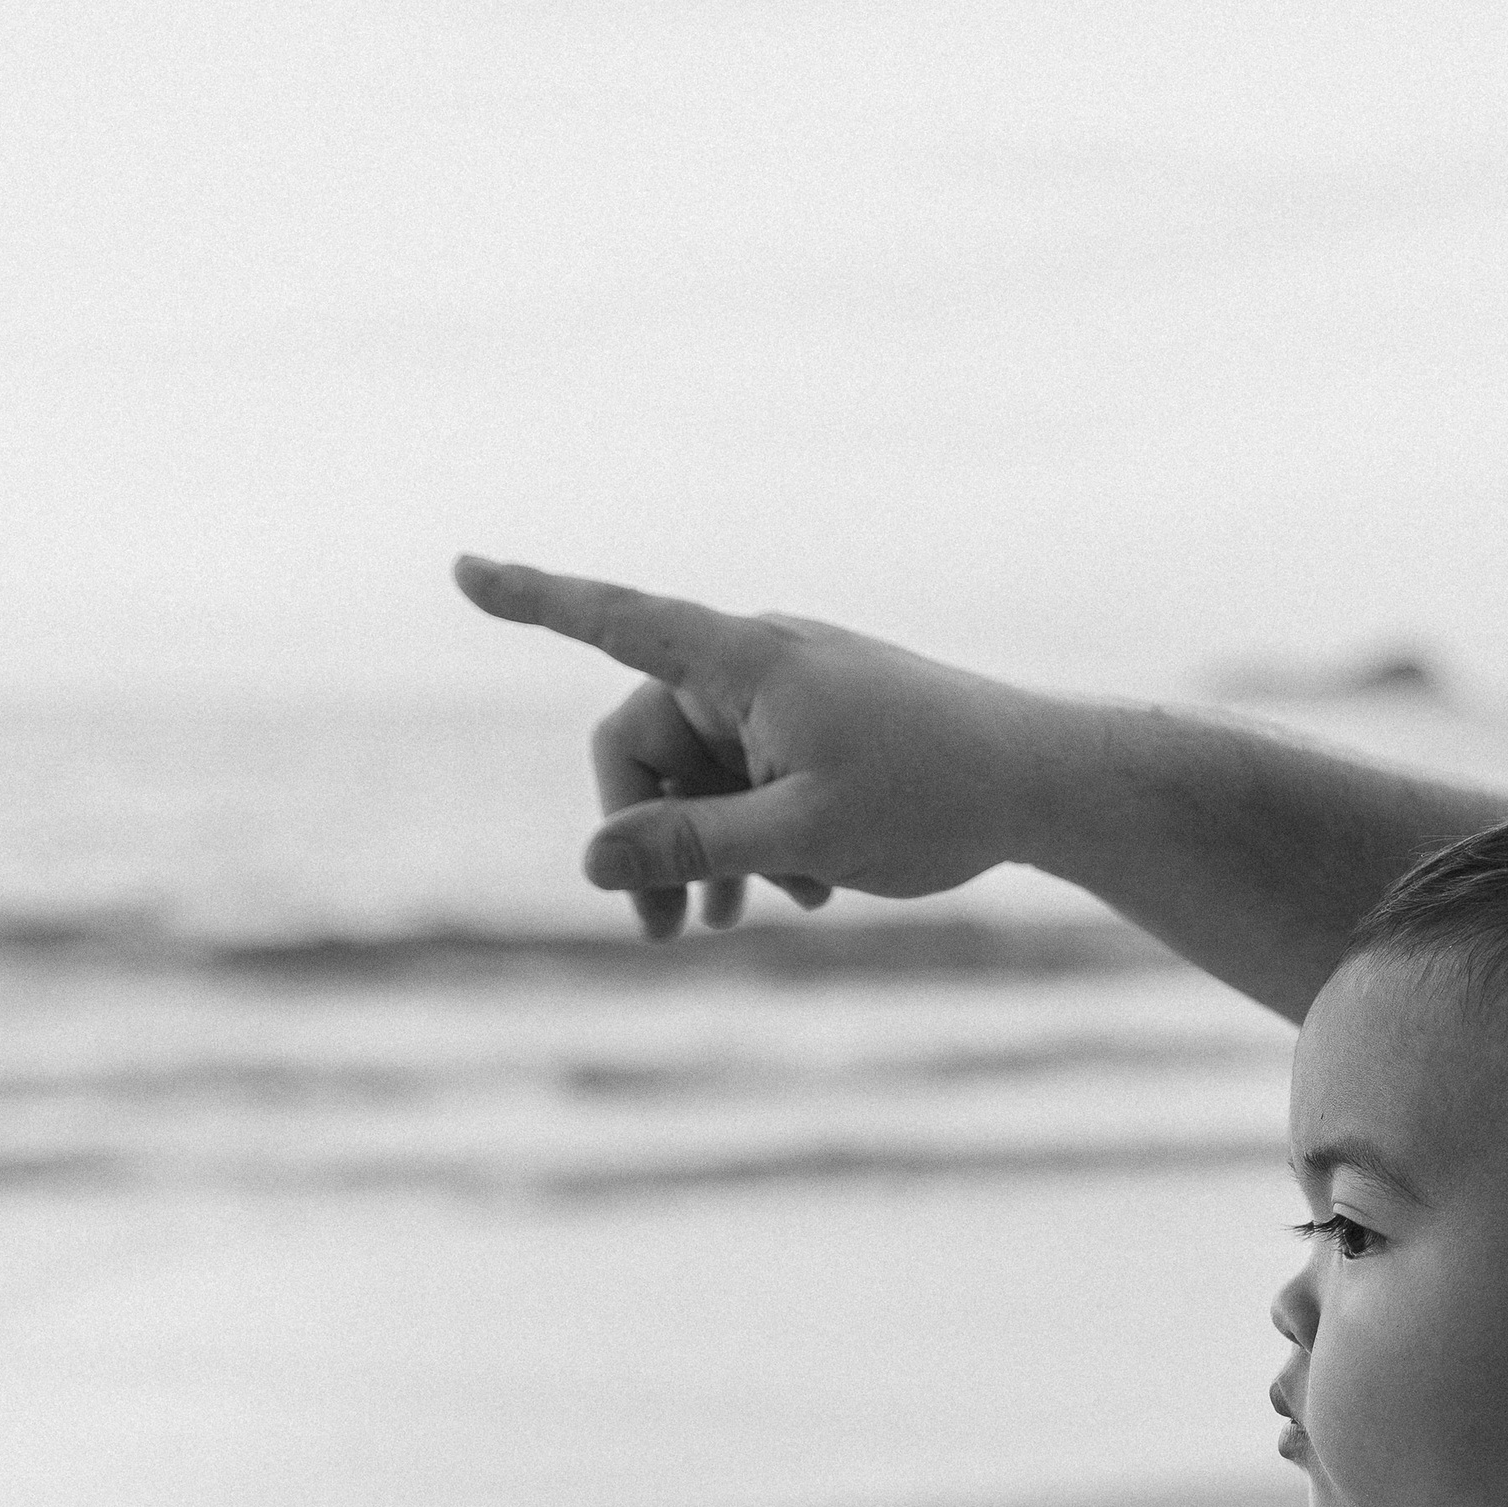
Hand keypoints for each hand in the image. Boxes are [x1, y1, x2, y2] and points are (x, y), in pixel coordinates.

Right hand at [454, 556, 1056, 942]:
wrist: (1047, 785)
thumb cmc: (936, 797)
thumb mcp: (804, 836)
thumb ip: (693, 846)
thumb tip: (590, 861)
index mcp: (747, 659)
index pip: (614, 618)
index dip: (532, 598)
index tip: (460, 568)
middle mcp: (759, 662)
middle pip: (647, 742)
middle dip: (645, 836)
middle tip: (667, 937)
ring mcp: (792, 696)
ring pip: (701, 775)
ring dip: (704, 850)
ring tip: (732, 926)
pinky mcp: (822, 731)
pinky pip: (753, 780)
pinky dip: (759, 837)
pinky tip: (803, 897)